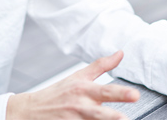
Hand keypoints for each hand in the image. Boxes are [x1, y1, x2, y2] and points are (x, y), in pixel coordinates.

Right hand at [6, 51, 138, 118]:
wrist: (31, 110)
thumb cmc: (59, 93)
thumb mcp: (78, 76)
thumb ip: (101, 66)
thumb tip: (121, 53)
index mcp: (84, 90)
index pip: (105, 91)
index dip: (121, 93)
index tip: (135, 95)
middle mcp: (80, 107)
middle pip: (101, 114)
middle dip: (114, 117)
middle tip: (126, 119)